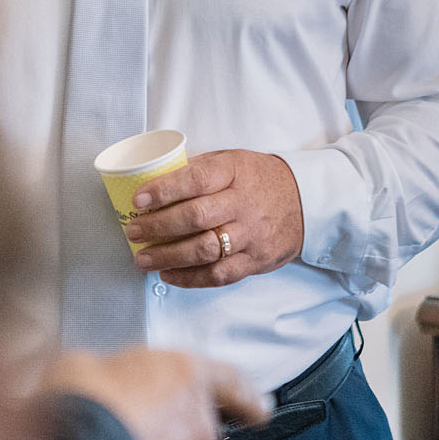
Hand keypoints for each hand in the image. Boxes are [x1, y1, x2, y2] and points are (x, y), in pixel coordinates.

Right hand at [40, 348, 269, 439]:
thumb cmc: (80, 407)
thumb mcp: (85, 365)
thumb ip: (111, 373)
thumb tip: (97, 380)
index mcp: (184, 375)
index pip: (230, 382)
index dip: (246, 396)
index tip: (259, 409)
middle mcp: (199, 425)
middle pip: (197, 430)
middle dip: (168, 434)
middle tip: (128, 432)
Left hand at [122, 150, 304, 287]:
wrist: (305, 200)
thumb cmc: (258, 178)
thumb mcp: (232, 160)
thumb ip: (198, 169)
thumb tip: (153, 179)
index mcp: (234, 172)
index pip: (196, 179)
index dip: (164, 190)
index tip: (138, 199)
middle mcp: (243, 204)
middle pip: (196, 217)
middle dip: (158, 227)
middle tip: (134, 232)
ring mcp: (251, 235)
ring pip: (205, 250)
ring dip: (168, 257)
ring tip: (143, 259)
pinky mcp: (256, 260)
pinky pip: (219, 275)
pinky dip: (190, 278)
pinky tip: (168, 274)